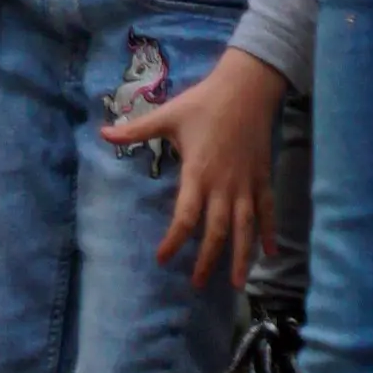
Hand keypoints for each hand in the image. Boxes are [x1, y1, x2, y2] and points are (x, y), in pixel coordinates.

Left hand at [105, 45, 281, 283]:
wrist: (246, 87)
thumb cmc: (204, 102)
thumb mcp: (168, 115)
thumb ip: (136, 130)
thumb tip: (103, 133)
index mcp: (199, 173)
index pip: (185, 216)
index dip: (174, 240)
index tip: (163, 258)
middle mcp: (224, 185)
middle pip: (217, 231)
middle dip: (207, 260)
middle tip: (196, 283)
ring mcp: (246, 184)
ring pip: (245, 228)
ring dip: (240, 257)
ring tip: (235, 284)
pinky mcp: (262, 178)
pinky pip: (267, 211)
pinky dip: (268, 232)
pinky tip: (269, 254)